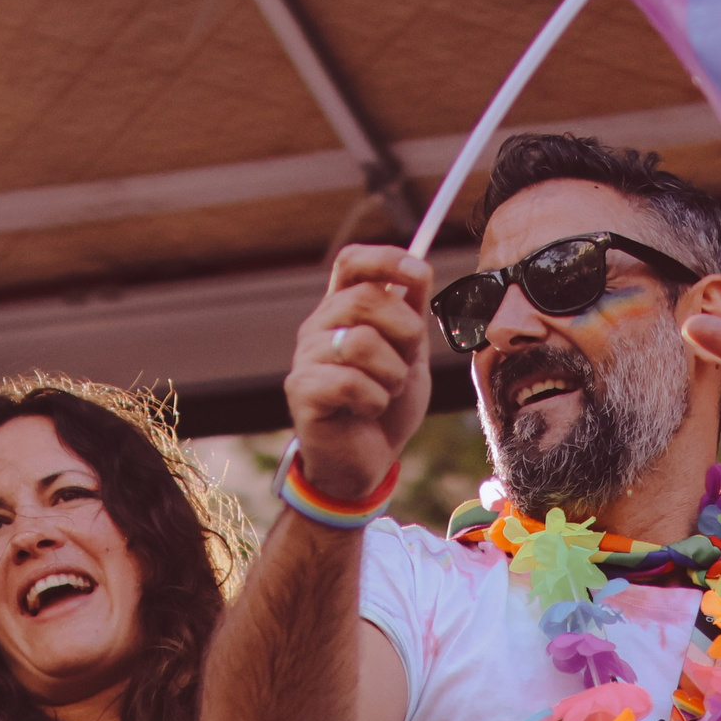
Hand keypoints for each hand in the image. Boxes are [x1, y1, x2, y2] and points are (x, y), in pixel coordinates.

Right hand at [285, 246, 432, 502]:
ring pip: (361, 341)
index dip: (385, 258)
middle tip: (406, 364)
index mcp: (343, 309)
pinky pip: (350, 382)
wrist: (367, 461)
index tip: (419, 274)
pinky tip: (367, 410)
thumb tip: (417, 269)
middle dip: (405, 332)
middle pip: (366, 298)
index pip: (352, 261)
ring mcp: (306, 358)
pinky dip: (375, 400)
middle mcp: (318, 326)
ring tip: (386, 392)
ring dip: (392, 374)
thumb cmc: (386, 404)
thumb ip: (411, 312)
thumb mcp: (410, 353)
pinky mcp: (302, 391)